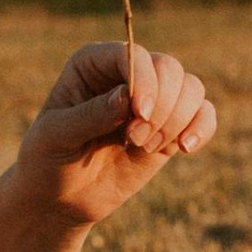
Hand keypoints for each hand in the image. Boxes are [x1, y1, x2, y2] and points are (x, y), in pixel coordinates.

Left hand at [15, 42, 215, 230]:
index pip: (133, 54)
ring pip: (191, 87)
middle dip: (161, 106)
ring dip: (177, 120)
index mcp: (92, 63)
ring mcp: (152, 99)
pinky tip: (185, 149)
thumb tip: (126, 96)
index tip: (139, 114)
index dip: (144, 80)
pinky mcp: (170, 126)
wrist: (60, 197)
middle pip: (169, 68)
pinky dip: (201, 128)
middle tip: (136, 139)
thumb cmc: (48, 159)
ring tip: (147, 148)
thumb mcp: (56, 136)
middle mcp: (126, 73)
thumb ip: (90, 115)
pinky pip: (204, 114)